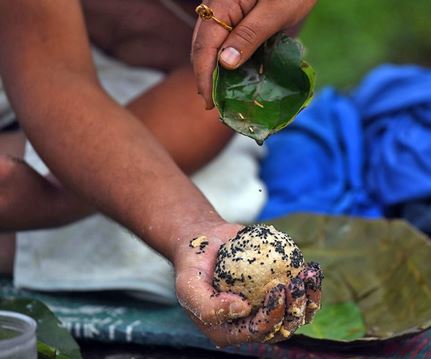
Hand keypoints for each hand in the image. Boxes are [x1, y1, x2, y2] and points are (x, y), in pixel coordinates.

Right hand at [174, 222, 322, 345]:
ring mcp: (266, 308)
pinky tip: (311, 270)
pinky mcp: (276, 292)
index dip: (272, 316)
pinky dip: (310, 286)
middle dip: (295, 308)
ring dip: (309, 298)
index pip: (257, 332)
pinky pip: (300, 296)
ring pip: (296, 315)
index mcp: (229, 330)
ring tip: (309, 275)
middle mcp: (249, 324)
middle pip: (282, 327)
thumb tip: (242, 310)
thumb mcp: (189, 286)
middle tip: (296, 283)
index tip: (277, 288)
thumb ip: (208, 306)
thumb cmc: (193, 265)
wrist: (203, 242)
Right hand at [191, 0, 316, 108]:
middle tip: (214, 103)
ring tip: (219, 92)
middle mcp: (217, 8)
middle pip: (201, 47)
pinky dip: (223, 58)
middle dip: (205, 76)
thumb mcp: (275, 11)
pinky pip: (221, 38)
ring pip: (209, 44)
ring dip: (212, 69)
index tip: (210, 102)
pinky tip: (230, 72)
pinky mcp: (234, 14)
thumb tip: (225, 63)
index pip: (203, 47)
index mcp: (222, 5)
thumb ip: (249, 35)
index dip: (204, 77)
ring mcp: (223, 10)